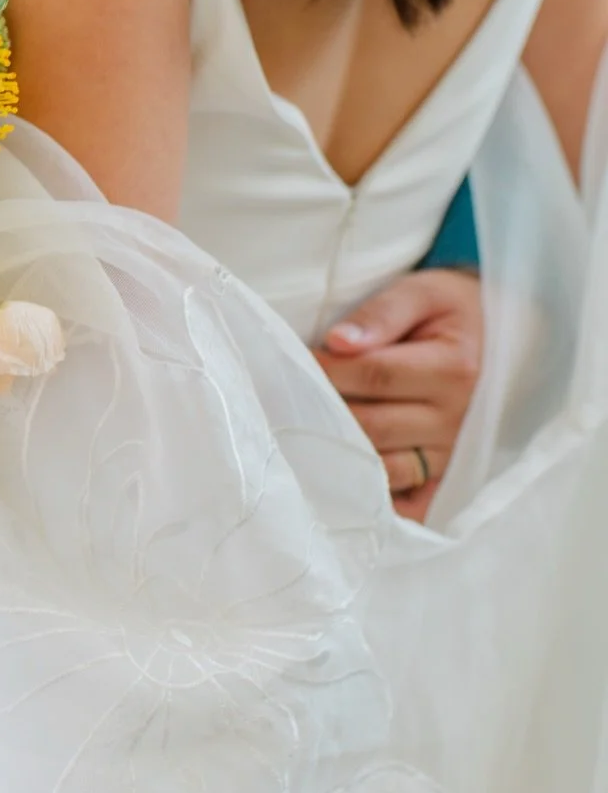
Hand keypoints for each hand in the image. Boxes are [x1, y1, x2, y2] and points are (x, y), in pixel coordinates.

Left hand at [314, 269, 483, 523]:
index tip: (291, 361)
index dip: (327, 369)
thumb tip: (336, 343)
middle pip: (374, 425)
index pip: (374, 375)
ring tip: (300, 435)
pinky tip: (341, 485)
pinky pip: (411, 499)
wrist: (508, 337)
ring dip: (340, 454)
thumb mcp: (424, 292)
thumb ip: (381, 313)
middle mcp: (459, 418)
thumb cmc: (454, 310)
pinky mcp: (452, 475)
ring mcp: (456, 453)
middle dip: (324, 411)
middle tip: (284, 399)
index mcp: (454, 368)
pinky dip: (376, 498)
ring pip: (384, 466)